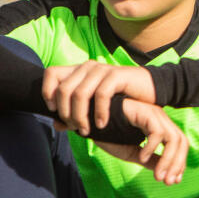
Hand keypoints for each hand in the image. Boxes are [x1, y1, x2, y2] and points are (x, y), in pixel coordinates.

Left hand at [42, 61, 156, 135]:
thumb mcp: (95, 106)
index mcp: (80, 70)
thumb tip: (55, 125)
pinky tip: (102, 124)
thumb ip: (76, 114)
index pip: (51, 73)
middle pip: (63, 89)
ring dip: (80, 116)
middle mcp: (88, 67)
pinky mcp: (117, 75)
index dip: (47, 92)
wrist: (151, 89)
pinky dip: (99, 112)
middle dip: (66, 113)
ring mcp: (102, 69)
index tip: (54, 111)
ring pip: (79, 93)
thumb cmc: (120, 99)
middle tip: (76, 128)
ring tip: (86, 130)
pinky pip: (101, 95)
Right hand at [94, 100, 188, 185]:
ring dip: (168, 160)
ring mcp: (153, 113)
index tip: (173, 181)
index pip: (179, 145)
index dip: (179, 163)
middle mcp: (160, 119)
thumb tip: (164, 172)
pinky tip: (141, 157)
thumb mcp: (132, 152)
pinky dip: (152, 147)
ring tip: (158, 176)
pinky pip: (157, 132)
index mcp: (159, 126)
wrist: (90, 120)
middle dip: (177, 164)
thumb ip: (148, 160)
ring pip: (173, 138)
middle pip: (181, 141)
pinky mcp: (145, 112)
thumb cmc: (109, 134)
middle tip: (168, 182)